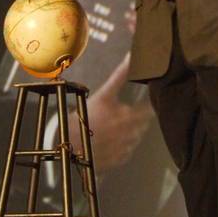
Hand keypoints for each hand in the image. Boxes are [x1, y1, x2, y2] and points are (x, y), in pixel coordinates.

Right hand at [69, 52, 152, 174]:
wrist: (68, 143)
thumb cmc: (86, 116)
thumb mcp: (104, 94)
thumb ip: (120, 75)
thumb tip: (131, 57)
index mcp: (131, 117)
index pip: (149, 112)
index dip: (145, 108)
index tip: (140, 107)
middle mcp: (132, 134)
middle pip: (143, 126)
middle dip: (136, 120)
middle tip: (121, 116)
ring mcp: (126, 149)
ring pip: (135, 139)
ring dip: (129, 133)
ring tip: (113, 129)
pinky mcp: (119, 160)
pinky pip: (127, 151)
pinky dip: (121, 146)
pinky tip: (109, 141)